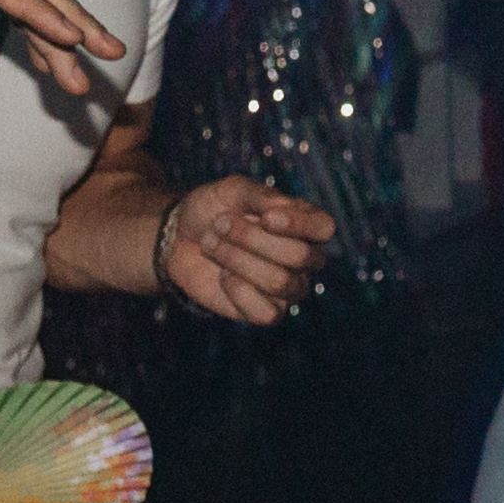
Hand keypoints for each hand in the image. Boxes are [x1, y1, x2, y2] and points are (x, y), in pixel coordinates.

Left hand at [156, 179, 333, 326]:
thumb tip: (282, 210)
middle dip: (251, 239)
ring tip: (211, 244)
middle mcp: (304, 259)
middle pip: (299, 256)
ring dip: (237, 260)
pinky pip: (267, 312)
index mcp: (305, 225)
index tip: (266, 217)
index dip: (299, 224)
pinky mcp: (266, 311)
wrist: (179, 236)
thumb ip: (262, 196)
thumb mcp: (235, 189)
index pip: (325, 228)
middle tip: (219, 224)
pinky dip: (238, 292)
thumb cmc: (215, 208)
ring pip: (280, 282)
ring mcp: (287, 287)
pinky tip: (223, 277)